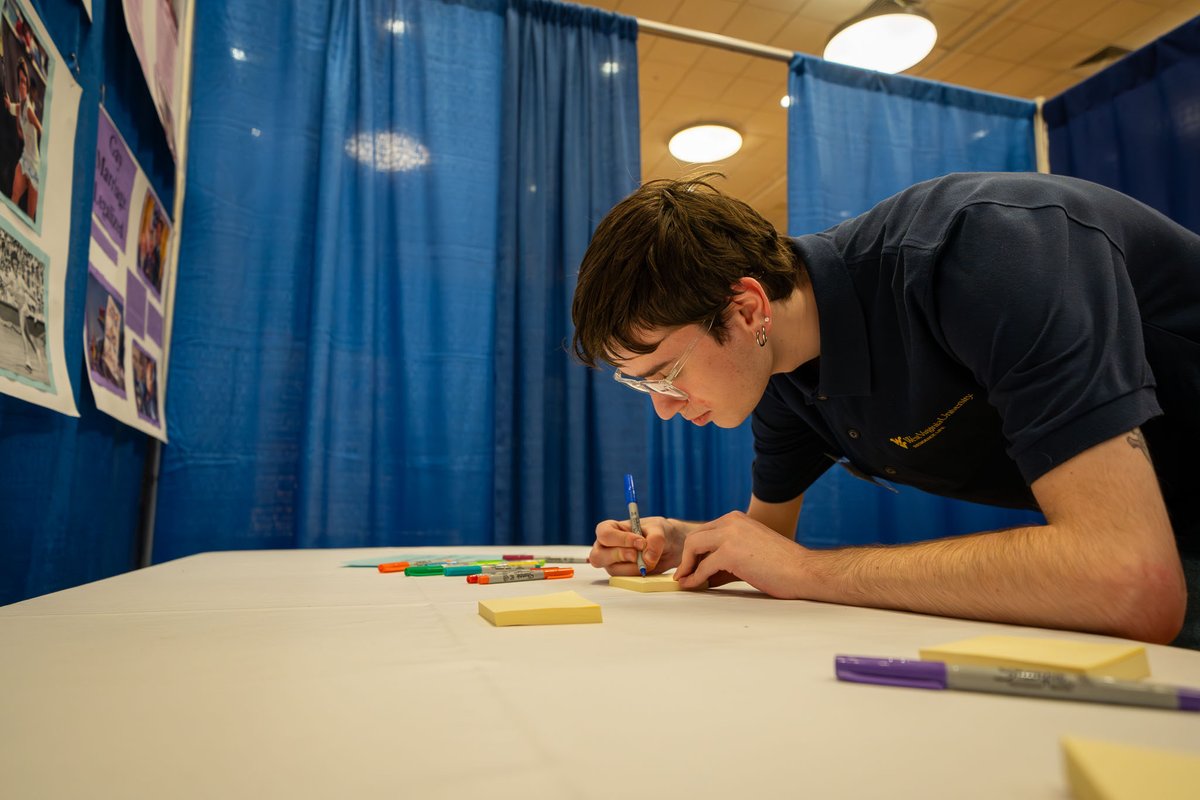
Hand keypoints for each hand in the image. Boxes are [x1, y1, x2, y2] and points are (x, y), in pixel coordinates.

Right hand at [588, 515, 684, 575]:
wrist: (668, 546)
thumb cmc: (657, 532)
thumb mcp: (659, 529)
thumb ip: (655, 540)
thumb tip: (647, 558)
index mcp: (611, 528)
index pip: (605, 534)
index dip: (620, 539)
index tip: (640, 542)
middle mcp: (607, 547)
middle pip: (598, 556)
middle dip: (620, 556)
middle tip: (637, 555)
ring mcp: (613, 563)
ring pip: (613, 570)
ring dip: (633, 568)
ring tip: (648, 561)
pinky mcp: (622, 575)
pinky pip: (624, 580)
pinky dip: (638, 575)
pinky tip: (647, 567)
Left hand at [675, 510, 809, 596]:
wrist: (803, 571)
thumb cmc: (782, 566)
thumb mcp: (750, 553)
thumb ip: (726, 559)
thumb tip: (703, 574)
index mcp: (737, 519)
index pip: (704, 531)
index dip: (694, 550)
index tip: (689, 566)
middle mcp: (731, 522)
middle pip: (694, 537)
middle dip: (686, 558)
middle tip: (683, 575)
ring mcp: (730, 535)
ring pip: (693, 547)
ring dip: (686, 566)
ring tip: (685, 581)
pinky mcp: (730, 553)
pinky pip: (703, 567)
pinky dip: (695, 578)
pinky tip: (693, 586)